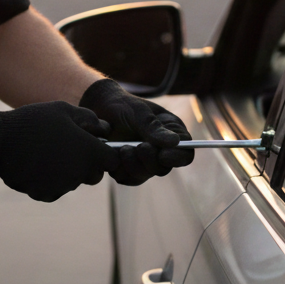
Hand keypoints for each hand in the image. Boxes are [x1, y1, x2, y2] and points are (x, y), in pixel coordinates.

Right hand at [0, 102, 118, 201]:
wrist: (0, 143)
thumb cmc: (35, 122)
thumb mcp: (64, 110)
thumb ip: (89, 119)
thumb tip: (105, 129)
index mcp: (89, 153)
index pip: (113, 160)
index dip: (108, 153)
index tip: (98, 146)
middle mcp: (79, 174)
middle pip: (95, 174)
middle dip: (89, 163)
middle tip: (71, 147)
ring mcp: (62, 187)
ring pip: (74, 181)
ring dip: (69, 171)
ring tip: (49, 152)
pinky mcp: (46, 195)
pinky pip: (56, 188)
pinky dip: (51, 180)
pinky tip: (38, 164)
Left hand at [79, 79, 193, 184]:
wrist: (99, 109)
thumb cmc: (123, 105)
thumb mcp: (139, 112)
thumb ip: (154, 128)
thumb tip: (175, 142)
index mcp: (172, 133)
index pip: (185, 153)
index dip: (177, 158)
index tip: (163, 155)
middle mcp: (160, 150)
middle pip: (164, 168)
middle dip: (150, 160)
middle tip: (139, 147)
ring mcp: (144, 160)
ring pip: (145, 175)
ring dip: (134, 165)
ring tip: (123, 148)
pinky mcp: (127, 167)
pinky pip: (128, 178)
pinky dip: (121, 170)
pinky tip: (114, 154)